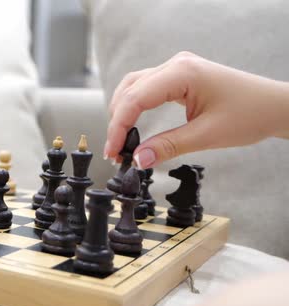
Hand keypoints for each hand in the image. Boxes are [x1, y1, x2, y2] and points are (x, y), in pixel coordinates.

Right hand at [104, 52, 288, 168]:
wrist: (275, 106)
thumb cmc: (250, 114)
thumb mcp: (207, 136)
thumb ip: (168, 146)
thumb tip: (138, 159)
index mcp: (182, 73)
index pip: (135, 98)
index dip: (118, 127)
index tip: (113, 152)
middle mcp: (176, 65)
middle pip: (129, 90)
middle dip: (117, 122)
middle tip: (115, 152)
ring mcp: (176, 68)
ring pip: (133, 88)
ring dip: (122, 114)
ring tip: (120, 142)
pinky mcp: (178, 76)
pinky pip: (145, 88)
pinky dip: (134, 108)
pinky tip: (131, 127)